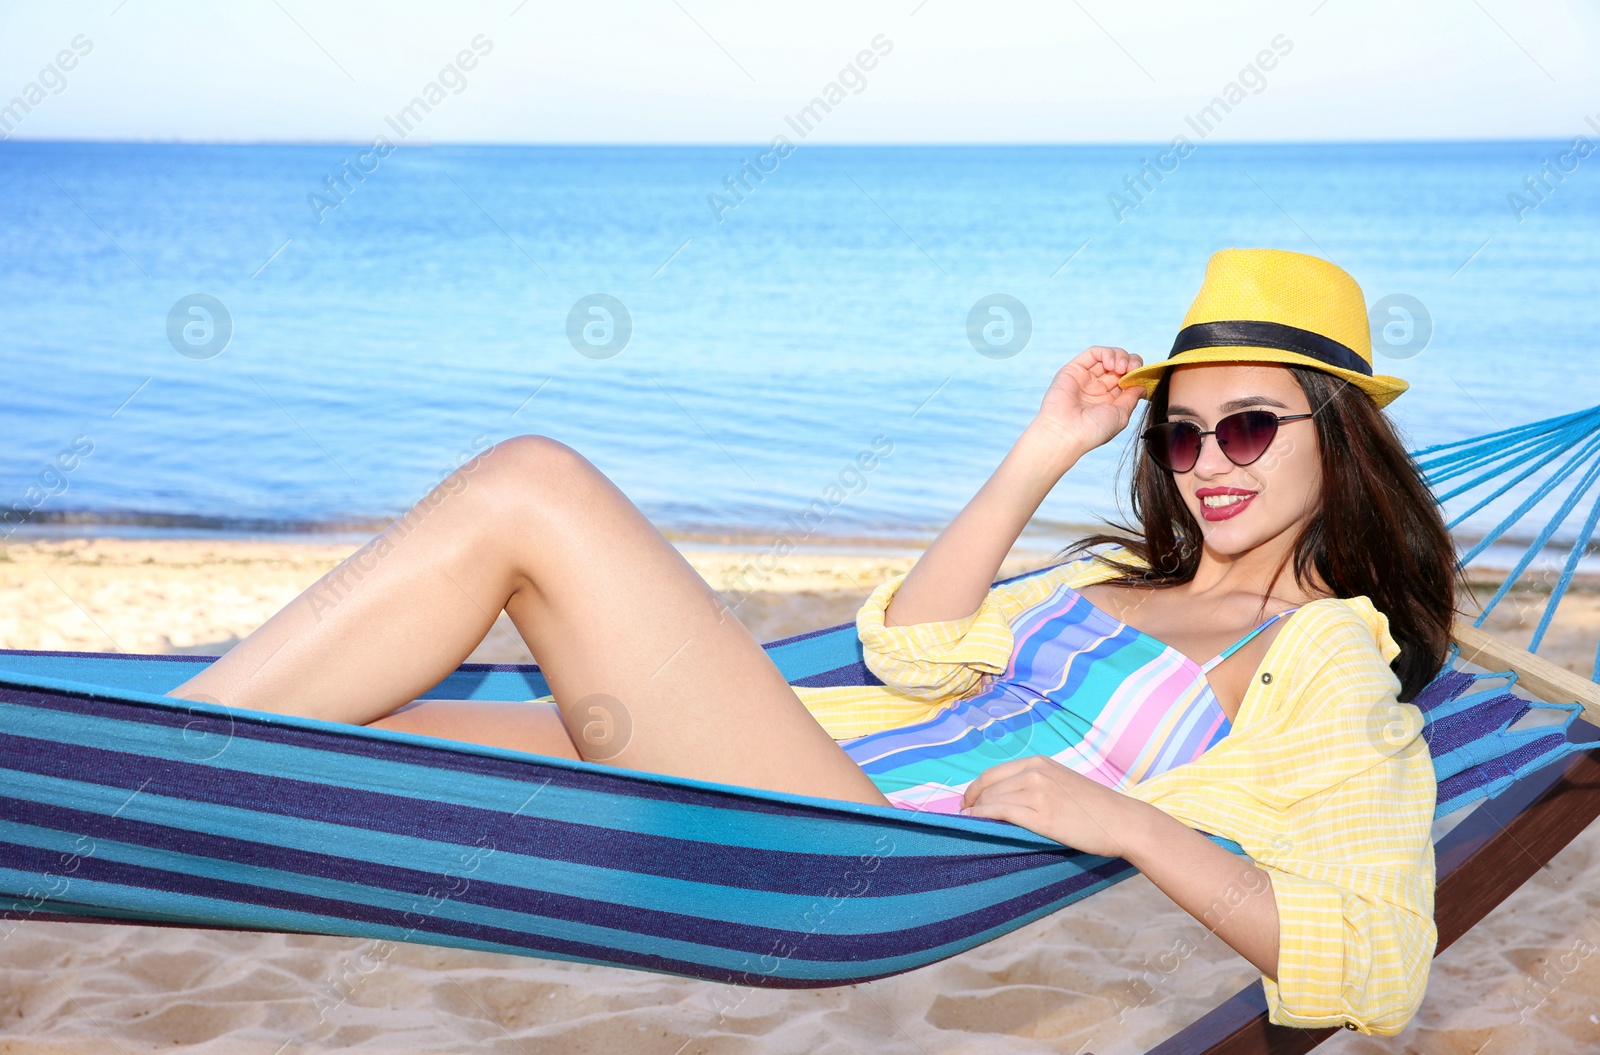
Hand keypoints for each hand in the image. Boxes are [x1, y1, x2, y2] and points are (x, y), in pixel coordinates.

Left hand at [960, 754, 1155, 858]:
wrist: (1121, 821)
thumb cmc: (1095, 807)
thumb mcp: (1062, 783)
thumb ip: (1036, 784)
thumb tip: (1008, 797)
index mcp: (1039, 763)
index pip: (993, 773)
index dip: (975, 788)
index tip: (967, 802)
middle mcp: (1035, 773)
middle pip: (988, 785)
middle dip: (971, 800)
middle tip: (964, 814)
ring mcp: (1038, 793)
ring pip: (992, 798)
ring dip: (975, 811)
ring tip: (968, 822)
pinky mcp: (1041, 815)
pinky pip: (1001, 812)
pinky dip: (982, 816)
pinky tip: (974, 822)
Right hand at [1034, 346, 1146, 451]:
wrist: (1066, 432)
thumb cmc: (1093, 430)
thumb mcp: (1121, 415)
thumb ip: (1132, 397)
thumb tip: (1142, 385)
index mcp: (1109, 401)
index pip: (1128, 379)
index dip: (1137, 374)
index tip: (1141, 378)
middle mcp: (1098, 388)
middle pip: (1121, 366)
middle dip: (1132, 364)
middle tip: (1133, 369)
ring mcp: (1086, 378)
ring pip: (1108, 356)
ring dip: (1121, 357)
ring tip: (1121, 367)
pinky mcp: (1074, 369)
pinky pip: (1093, 353)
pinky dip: (1106, 353)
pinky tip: (1111, 364)